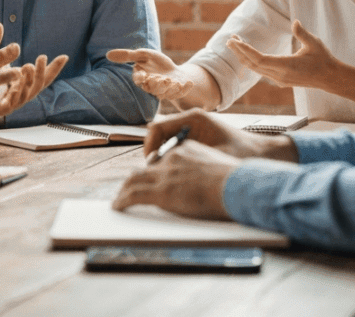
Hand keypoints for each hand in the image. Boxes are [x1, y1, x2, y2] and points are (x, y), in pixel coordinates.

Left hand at [0, 53, 69, 116]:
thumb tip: (1, 28)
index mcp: (18, 81)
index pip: (41, 76)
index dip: (53, 68)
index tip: (64, 57)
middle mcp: (17, 93)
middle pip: (37, 86)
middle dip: (43, 72)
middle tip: (42, 57)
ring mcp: (9, 103)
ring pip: (26, 95)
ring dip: (30, 81)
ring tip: (29, 66)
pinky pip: (10, 105)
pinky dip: (16, 94)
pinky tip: (17, 83)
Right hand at [106, 48, 194, 101]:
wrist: (173, 71)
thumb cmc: (156, 62)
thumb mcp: (143, 55)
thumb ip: (127, 55)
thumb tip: (107, 54)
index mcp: (142, 78)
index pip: (139, 80)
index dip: (141, 78)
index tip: (143, 75)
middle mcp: (152, 87)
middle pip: (153, 88)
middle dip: (159, 84)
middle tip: (164, 79)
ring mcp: (165, 91)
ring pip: (166, 93)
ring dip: (171, 89)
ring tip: (176, 81)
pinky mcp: (176, 93)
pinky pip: (180, 94)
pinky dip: (185, 89)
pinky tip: (189, 82)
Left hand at [112, 140, 239, 219]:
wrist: (237, 185)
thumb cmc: (236, 181)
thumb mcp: (220, 166)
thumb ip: (207, 169)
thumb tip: (210, 183)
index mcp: (187, 149)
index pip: (163, 157)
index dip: (154, 169)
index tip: (151, 177)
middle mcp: (172, 159)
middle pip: (145, 167)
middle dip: (135, 178)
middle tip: (128, 188)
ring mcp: (165, 175)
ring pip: (134, 179)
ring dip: (125, 190)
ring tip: (119, 199)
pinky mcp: (160, 191)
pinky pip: (133, 195)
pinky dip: (122, 200)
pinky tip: (117, 206)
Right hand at [139, 109, 296, 161]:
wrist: (265, 155)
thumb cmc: (244, 156)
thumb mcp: (214, 159)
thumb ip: (190, 161)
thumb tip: (163, 170)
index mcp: (194, 119)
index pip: (158, 127)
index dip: (149, 147)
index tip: (151, 166)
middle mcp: (191, 121)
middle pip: (159, 135)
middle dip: (154, 155)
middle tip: (154, 175)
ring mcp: (194, 130)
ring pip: (166, 142)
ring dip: (163, 159)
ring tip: (165, 177)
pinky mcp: (198, 140)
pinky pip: (176, 148)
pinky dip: (173, 161)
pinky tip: (178, 176)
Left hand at [226, 20, 337, 88]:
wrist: (330, 78)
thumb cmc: (323, 59)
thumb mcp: (314, 44)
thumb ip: (302, 34)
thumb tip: (295, 22)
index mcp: (286, 66)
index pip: (259, 59)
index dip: (245, 50)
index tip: (235, 41)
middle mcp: (280, 75)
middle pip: (253, 64)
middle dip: (239, 52)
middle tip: (230, 40)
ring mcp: (279, 80)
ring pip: (256, 69)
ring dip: (244, 57)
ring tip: (236, 44)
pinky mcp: (281, 80)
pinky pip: (261, 71)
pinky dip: (252, 62)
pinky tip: (247, 54)